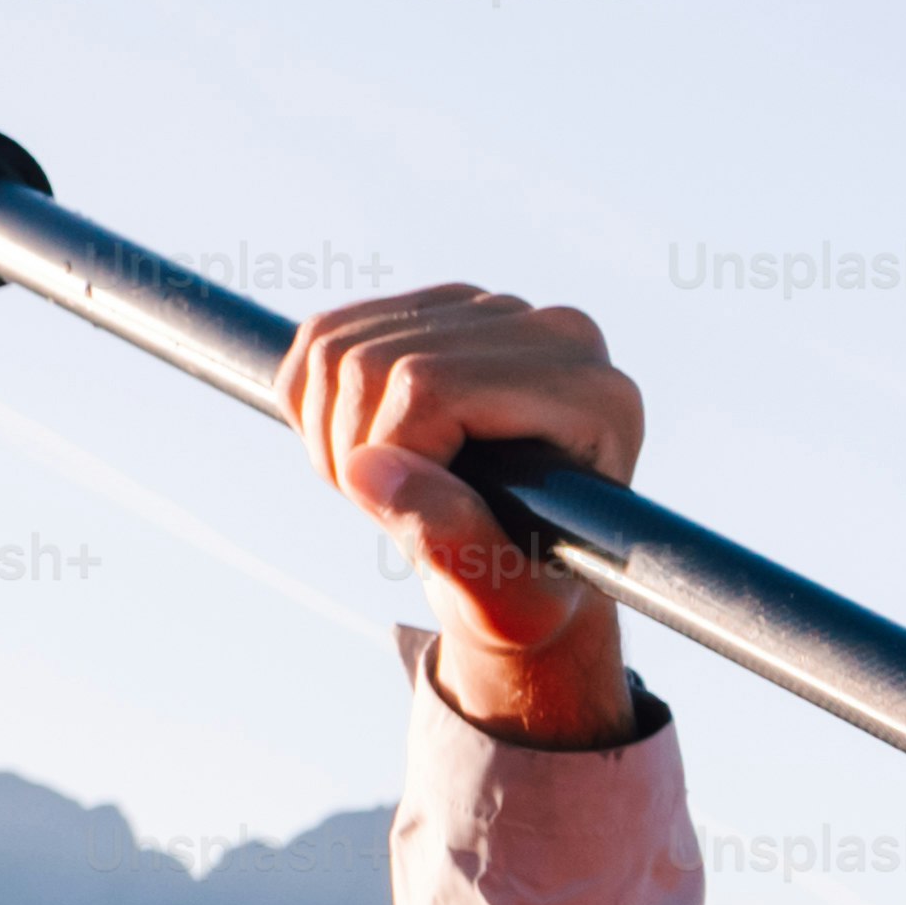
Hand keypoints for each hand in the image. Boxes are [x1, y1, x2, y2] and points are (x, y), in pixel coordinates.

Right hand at [278, 286, 644, 747]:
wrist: (521, 569)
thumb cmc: (528, 591)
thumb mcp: (505, 598)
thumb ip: (454, 543)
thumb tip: (369, 470)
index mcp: (596, 397)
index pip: (431, 387)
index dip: (387, 452)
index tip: (405, 517)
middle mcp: (555, 334)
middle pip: (380, 362)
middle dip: (351, 449)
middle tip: (385, 509)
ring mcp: (494, 311)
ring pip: (339, 345)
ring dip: (326, 432)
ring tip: (380, 487)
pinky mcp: (437, 306)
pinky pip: (325, 334)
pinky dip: (309, 402)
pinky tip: (361, 451)